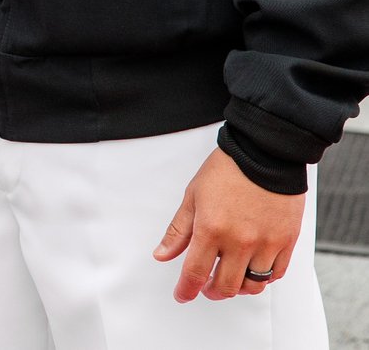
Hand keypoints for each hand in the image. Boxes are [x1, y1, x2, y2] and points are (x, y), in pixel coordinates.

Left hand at [155, 147, 304, 301]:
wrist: (265, 155)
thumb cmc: (227, 170)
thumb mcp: (193, 197)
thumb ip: (178, 230)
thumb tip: (162, 254)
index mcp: (211, 229)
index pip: (195, 273)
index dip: (186, 290)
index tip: (182, 295)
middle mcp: (240, 241)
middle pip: (226, 286)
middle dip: (212, 292)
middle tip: (206, 288)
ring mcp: (266, 243)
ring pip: (253, 285)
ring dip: (238, 288)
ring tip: (229, 279)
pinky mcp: (287, 241)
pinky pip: (276, 273)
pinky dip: (263, 278)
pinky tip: (253, 269)